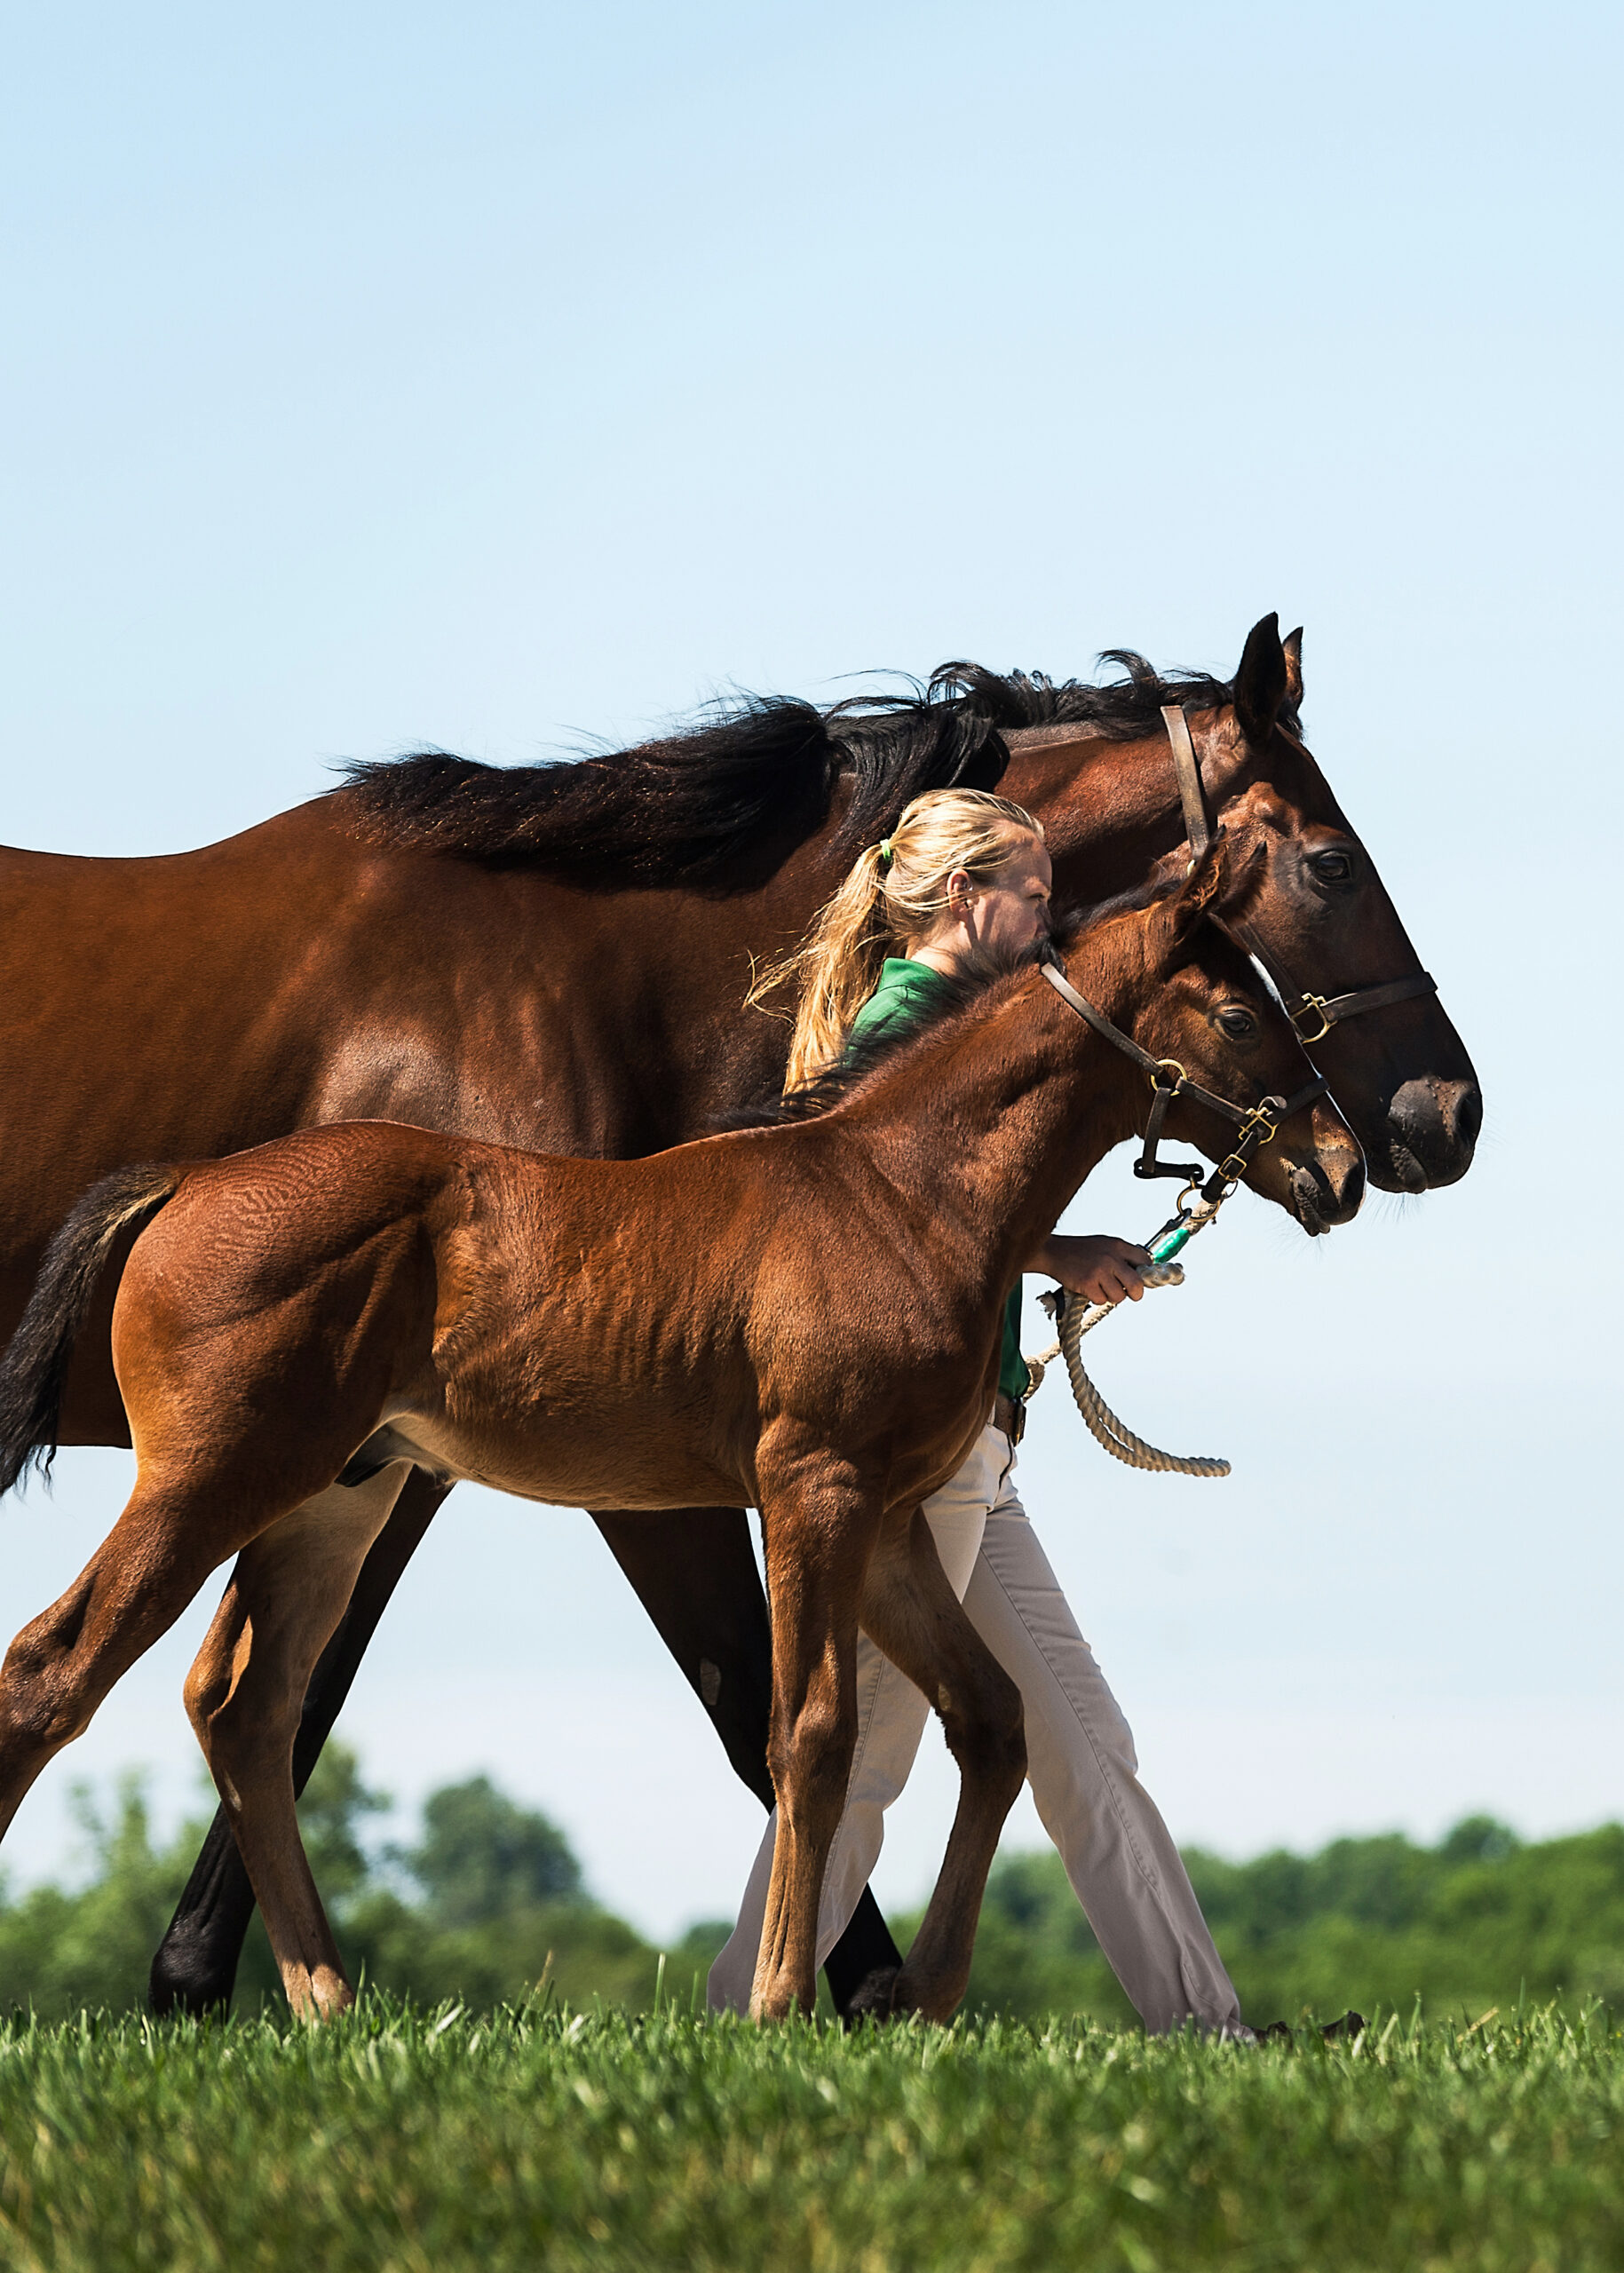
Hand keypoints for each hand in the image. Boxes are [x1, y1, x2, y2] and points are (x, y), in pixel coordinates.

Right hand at [1030, 1233, 1152, 1305]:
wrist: (1053, 1252)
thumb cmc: (1080, 1250)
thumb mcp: (1104, 1244)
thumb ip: (1121, 1256)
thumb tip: (1141, 1272)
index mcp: (1118, 1246)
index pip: (1145, 1261)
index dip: (1145, 1273)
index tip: (1139, 1278)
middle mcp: (1111, 1258)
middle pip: (1137, 1284)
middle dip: (1136, 1293)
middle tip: (1130, 1293)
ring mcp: (1099, 1271)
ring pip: (1120, 1296)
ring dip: (1112, 1296)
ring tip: (1101, 1287)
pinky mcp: (1087, 1284)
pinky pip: (1102, 1300)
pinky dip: (1096, 1298)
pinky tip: (1089, 1288)